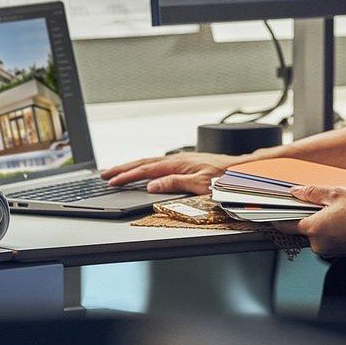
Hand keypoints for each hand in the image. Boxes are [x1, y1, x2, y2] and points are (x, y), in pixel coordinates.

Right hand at [99, 151, 236, 193]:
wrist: (242, 169)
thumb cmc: (225, 177)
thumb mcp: (201, 184)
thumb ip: (176, 184)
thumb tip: (153, 185)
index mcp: (178, 163)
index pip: (146, 170)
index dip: (127, 176)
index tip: (111, 181)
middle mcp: (177, 159)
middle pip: (143, 162)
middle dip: (122, 168)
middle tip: (103, 174)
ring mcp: (181, 160)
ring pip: (150, 162)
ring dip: (132, 166)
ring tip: (116, 171)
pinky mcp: (186, 163)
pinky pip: (159, 163)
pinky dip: (145, 166)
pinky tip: (143, 170)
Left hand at [274, 185, 345, 257]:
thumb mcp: (336, 193)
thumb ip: (312, 193)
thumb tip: (296, 192)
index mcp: (313, 228)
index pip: (285, 224)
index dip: (277, 217)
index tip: (269, 213)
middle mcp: (318, 243)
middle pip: (303, 228)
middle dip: (308, 215)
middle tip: (321, 203)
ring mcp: (329, 250)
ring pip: (317, 234)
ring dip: (322, 222)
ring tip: (339, 211)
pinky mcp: (339, 253)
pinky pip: (328, 239)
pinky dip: (332, 230)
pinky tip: (345, 220)